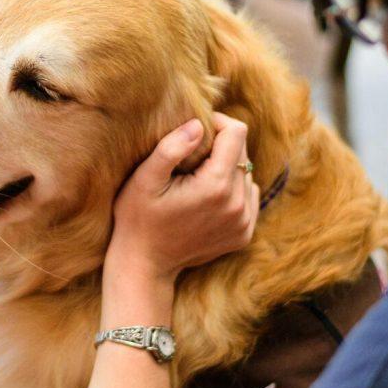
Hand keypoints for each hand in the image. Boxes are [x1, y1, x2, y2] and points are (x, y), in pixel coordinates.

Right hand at [107, 113, 259, 285]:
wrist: (144, 264)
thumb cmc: (138, 218)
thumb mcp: (144, 179)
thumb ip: (171, 148)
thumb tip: (198, 125)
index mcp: (216, 185)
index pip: (236, 132)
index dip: (216, 123)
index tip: (196, 131)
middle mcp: (237, 205)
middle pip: (242, 151)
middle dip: (219, 147)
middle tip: (190, 159)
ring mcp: (244, 222)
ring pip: (246, 173)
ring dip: (226, 169)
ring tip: (196, 181)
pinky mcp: (244, 234)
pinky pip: (249, 197)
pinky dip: (232, 191)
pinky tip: (207, 200)